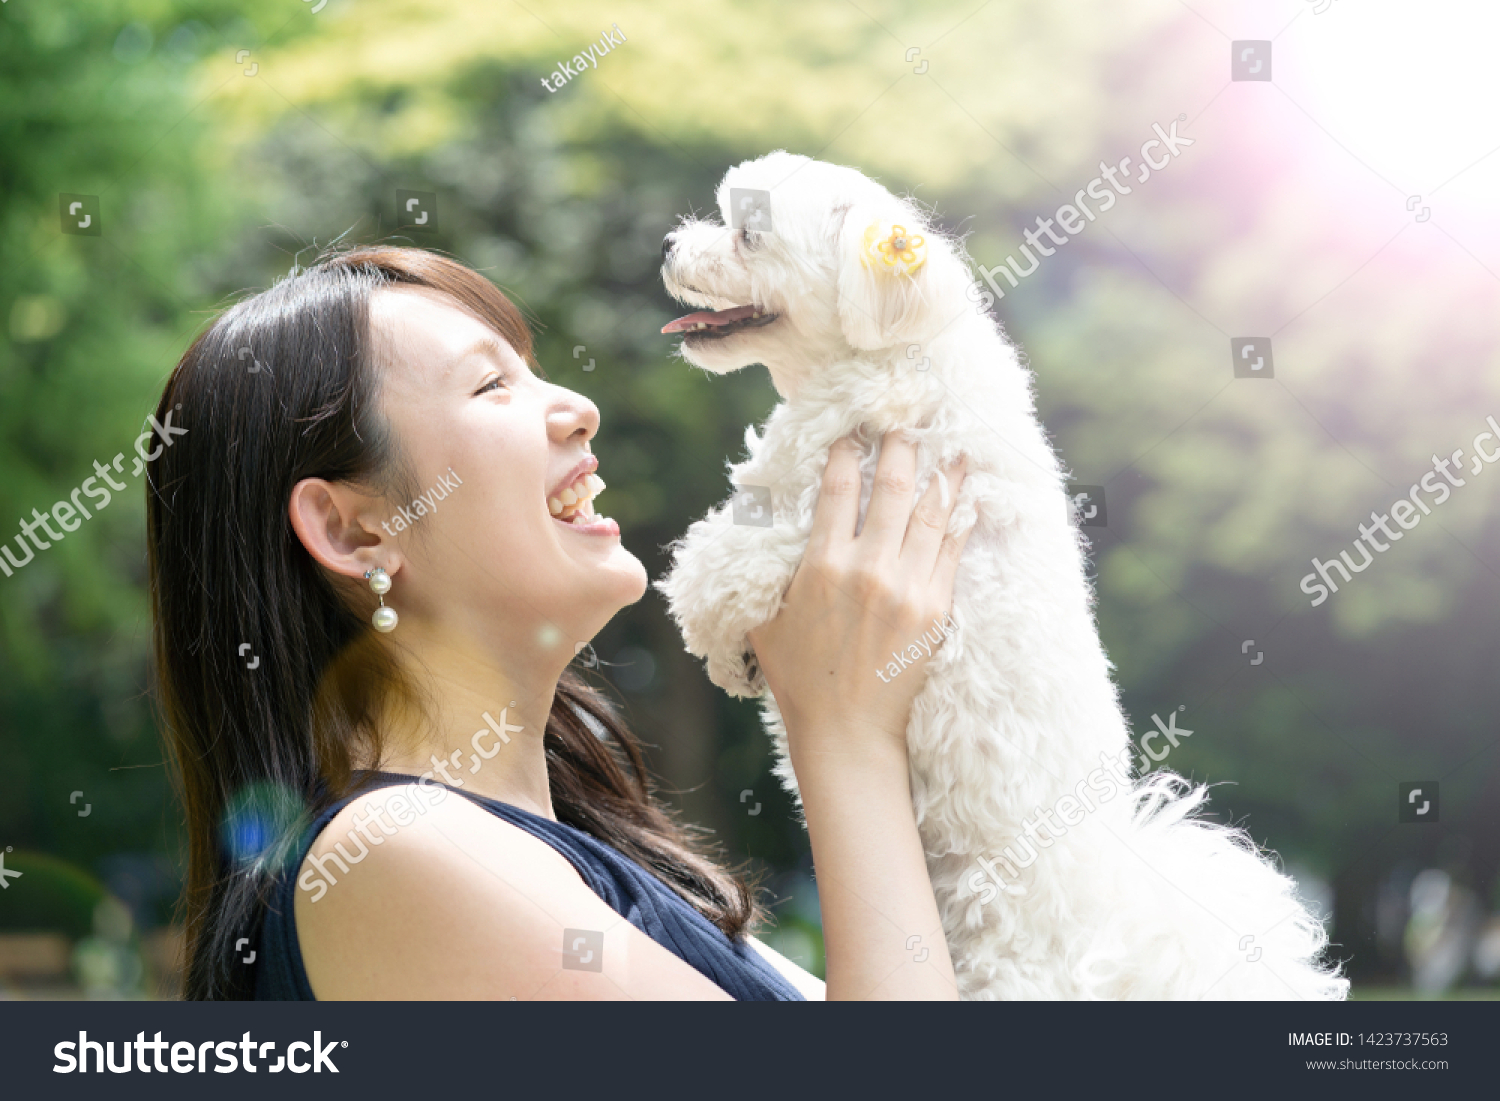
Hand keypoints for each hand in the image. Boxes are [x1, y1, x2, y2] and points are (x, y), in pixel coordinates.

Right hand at [748, 431, 970, 773]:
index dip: (848, 448)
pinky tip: (968, 494)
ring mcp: (908, 588)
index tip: (855, 427)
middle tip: (907, 416)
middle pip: (892, 485)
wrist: (847, 730)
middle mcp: (868, 569)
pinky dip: (962, 516)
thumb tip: (761, 517)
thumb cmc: (798, 674)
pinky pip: (953, 548)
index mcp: (821, 565)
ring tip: (952, 441)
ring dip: (942, 470)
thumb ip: (765, 565)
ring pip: (931, 511)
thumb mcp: (765, 616)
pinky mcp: (937, 608)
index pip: (839, 485)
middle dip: (901, 443)